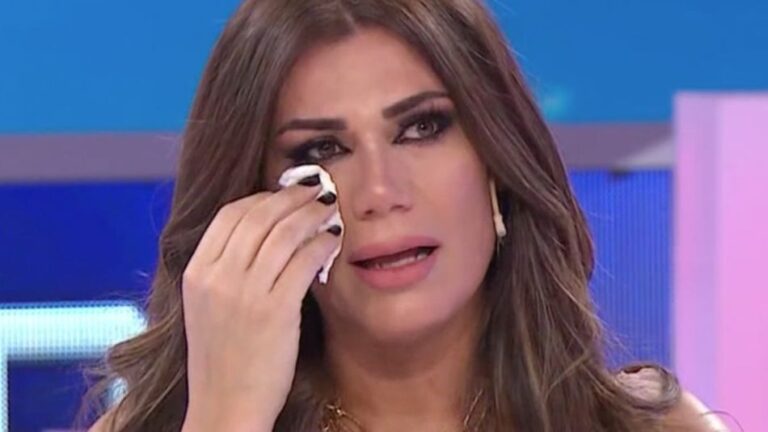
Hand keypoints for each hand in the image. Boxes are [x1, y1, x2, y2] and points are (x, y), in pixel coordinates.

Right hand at [180, 177, 339, 431]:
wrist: (225, 406)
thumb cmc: (223, 359)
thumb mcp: (206, 308)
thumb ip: (224, 270)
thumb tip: (259, 236)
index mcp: (196, 273)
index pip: (229, 215)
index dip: (261, 198)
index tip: (284, 195)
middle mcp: (217, 277)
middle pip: (258, 216)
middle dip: (291, 197)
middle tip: (315, 189)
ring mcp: (244, 293)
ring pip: (284, 233)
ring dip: (311, 214)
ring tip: (329, 207)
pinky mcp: (274, 311)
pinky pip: (303, 261)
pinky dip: (322, 243)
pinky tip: (334, 239)